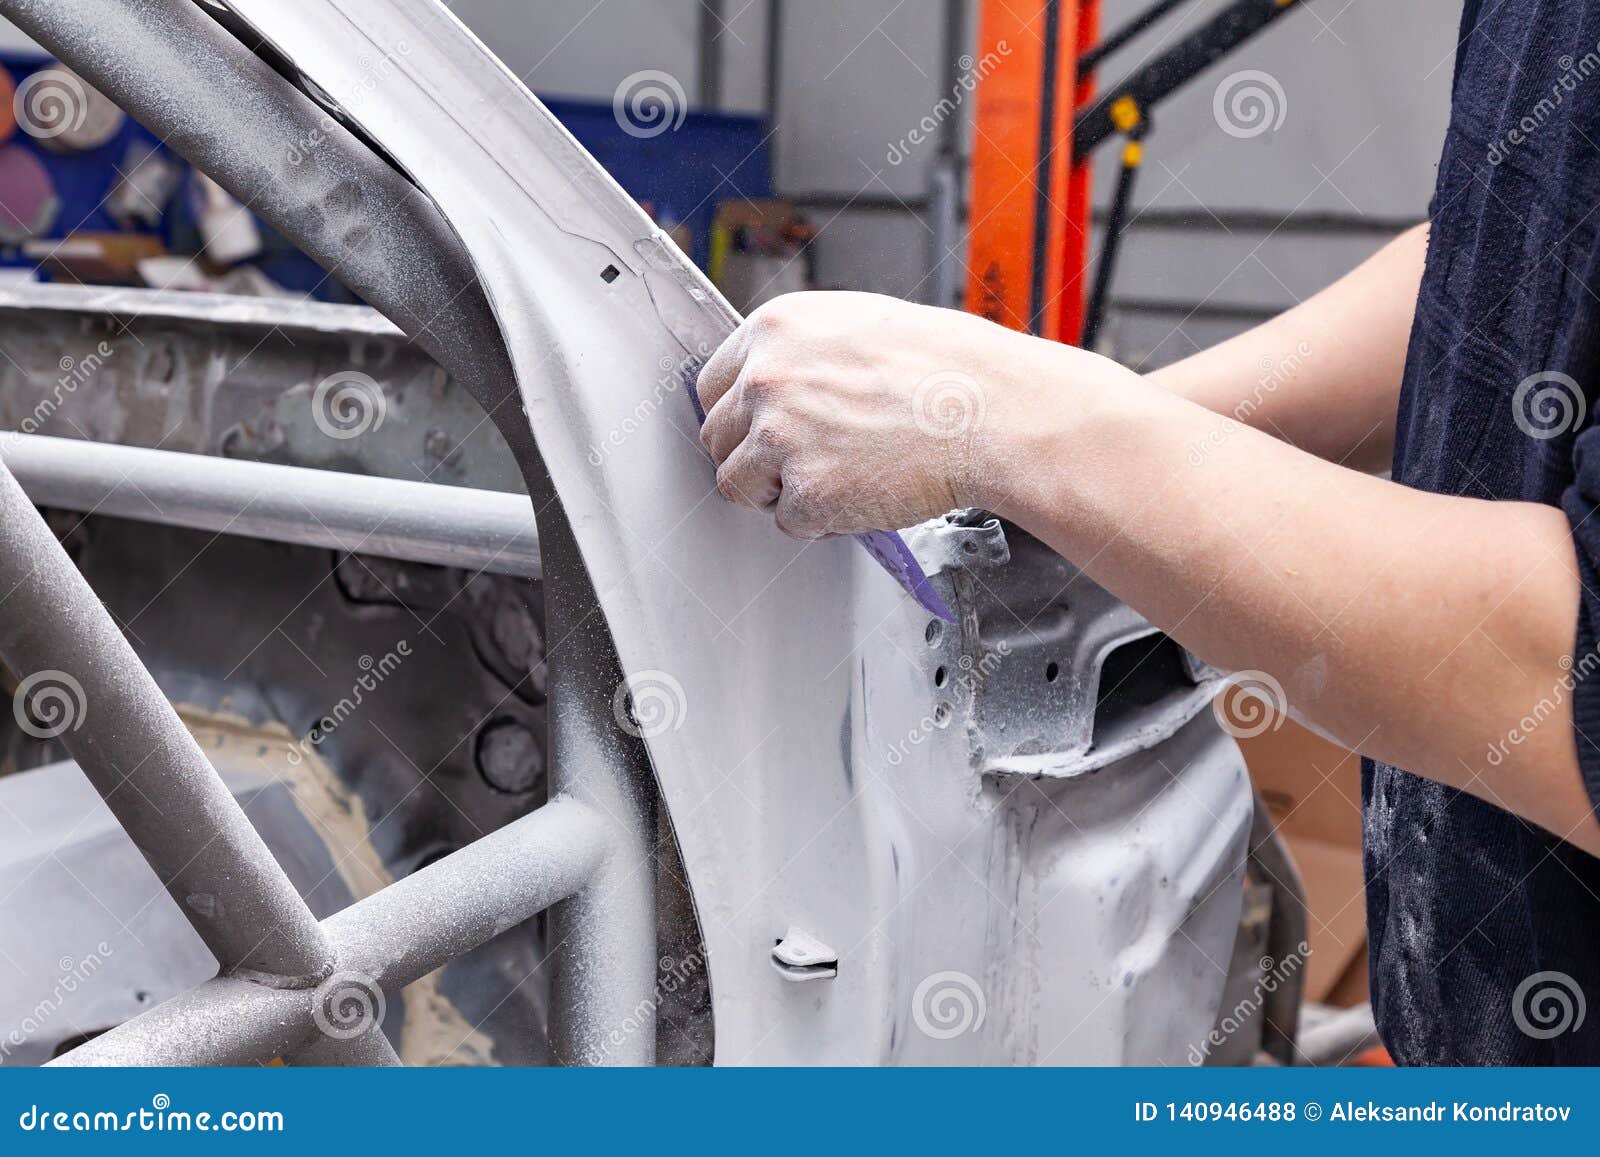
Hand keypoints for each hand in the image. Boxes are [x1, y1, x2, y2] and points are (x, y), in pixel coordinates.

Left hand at [696, 291, 1124, 538]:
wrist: (991, 409)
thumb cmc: (946, 367)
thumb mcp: (858, 326)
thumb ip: (801, 351)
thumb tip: (772, 380)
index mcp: (774, 329)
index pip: (712, 386)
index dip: (739, 416)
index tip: (758, 430)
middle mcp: (766, 379)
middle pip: (717, 438)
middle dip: (755, 457)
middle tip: (807, 459)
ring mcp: (780, 437)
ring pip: (738, 485)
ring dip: (779, 491)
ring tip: (838, 476)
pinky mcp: (806, 492)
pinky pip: (789, 522)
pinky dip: (822, 519)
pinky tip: (863, 491)